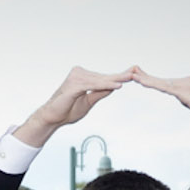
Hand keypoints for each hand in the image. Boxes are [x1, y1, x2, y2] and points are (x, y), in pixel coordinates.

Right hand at [14, 66, 134, 146]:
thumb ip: (99, 93)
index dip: (118, 77)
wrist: (52, 118)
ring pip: (100, 80)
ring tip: (130, 79)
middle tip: (137, 72)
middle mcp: (80, 74)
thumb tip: (113, 87)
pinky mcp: (74, 85)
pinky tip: (117, 87)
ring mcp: (76, 78)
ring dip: (115, 81)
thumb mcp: (88, 102)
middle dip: (120, 76)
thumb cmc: (67, 111)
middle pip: (104, 77)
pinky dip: (105, 86)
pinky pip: (93, 86)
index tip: (133, 74)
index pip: (104, 78)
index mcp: (83, 78)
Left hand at [129, 68, 189, 145]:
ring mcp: (186, 85)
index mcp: (188, 85)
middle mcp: (186, 82)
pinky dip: (154, 85)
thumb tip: (187, 101)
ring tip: (132, 76)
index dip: (153, 81)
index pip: (166, 83)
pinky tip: (143, 83)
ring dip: (146, 80)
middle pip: (162, 80)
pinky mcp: (185, 92)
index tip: (140, 77)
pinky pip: (166, 88)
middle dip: (146, 77)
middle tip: (131, 71)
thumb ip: (189, 102)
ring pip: (162, 83)